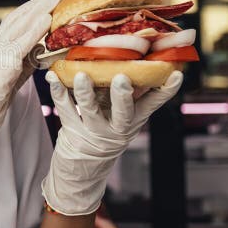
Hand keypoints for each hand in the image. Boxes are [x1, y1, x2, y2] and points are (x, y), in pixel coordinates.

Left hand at [42, 70, 182, 214]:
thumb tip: (136, 60)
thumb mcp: (121, 115)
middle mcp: (117, 128)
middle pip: (123, 112)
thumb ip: (128, 92)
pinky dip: (58, 93)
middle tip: (121, 78)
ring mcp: (94, 131)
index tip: (176, 75)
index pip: (153, 104)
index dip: (166, 91)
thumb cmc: (105, 128)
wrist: (83, 166)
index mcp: (133, 120)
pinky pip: (65, 110)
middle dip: (122, 95)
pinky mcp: (72, 131)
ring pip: (91, 111)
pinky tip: (52, 78)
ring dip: (86, 92)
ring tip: (82, 75)